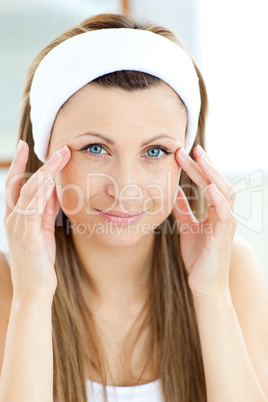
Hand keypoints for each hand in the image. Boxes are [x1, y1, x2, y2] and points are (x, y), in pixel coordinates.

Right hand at [4, 140, 70, 302]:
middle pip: (19, 183)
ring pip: (27, 193)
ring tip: (58, 157)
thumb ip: (46, 207)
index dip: (20, 164)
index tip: (26, 145)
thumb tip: (54, 187)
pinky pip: (32, 211)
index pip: (16, 184)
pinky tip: (49, 182)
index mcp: (16, 215)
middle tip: (50, 146)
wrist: (35, 289)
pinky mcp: (27, 238)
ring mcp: (17, 227)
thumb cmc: (40, 258)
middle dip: (30, 162)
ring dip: (44, 173)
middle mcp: (13, 218)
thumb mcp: (44, 227)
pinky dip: (40, 194)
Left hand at [172, 145, 236, 299]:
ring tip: (201, 160)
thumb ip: (182, 210)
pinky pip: (225, 214)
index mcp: (215, 212)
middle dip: (205, 165)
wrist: (204, 285)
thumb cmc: (198, 257)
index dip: (196, 168)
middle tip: (192, 149)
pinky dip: (218, 200)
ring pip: (225, 193)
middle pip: (217, 183)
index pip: (207, 184)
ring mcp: (225, 224)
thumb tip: (173, 192)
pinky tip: (208, 188)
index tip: (182, 154)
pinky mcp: (223, 237)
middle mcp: (223, 214)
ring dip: (212, 175)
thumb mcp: (186, 227)